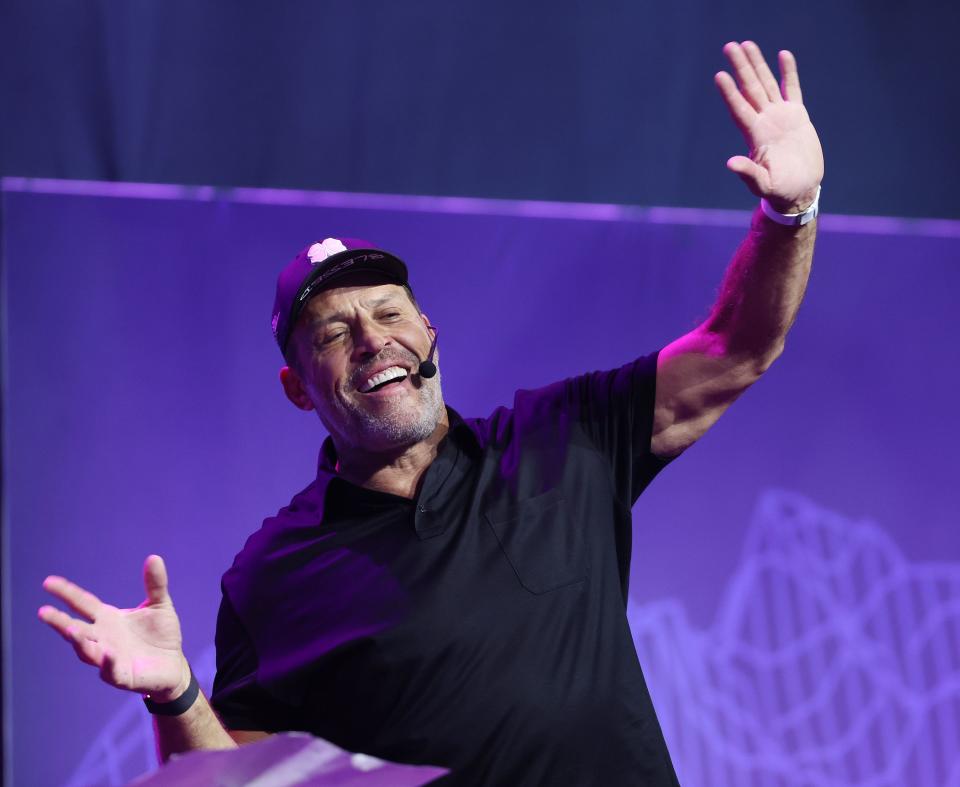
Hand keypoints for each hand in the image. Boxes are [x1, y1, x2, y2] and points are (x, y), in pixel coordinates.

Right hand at [38, 555, 190, 700]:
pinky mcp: (123, 675)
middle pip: (76, 629)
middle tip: (43, 611)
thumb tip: (154, 557)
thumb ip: (155, 584)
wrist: (173, 664)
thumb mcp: (160, 605)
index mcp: (108, 618)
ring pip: (87, 651)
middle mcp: (103, 638)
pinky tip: (109, 655)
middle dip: (60, 621)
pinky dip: (108, 663)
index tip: (47, 582)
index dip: (66, 593)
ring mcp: (109, 658)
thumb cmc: (161, 634)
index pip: (82, 603)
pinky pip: (112, 671)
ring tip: (71, 629)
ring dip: (79, 641)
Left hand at [716, 41, 823, 212]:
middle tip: (729, 46)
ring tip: (747, 44)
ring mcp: (780, 117)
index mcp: (756, 136)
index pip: (739, 109)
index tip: (719, 75)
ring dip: (757, 65)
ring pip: (766, 84)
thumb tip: (730, 163)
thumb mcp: (763, 184)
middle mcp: (764, 122)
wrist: (800, 190)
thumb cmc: (779, 191)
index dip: (730, 93)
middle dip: (741, 68)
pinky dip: (787, 73)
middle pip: (750, 89)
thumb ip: (748, 173)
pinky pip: (791, 89)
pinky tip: (782, 55)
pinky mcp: (797, 116)